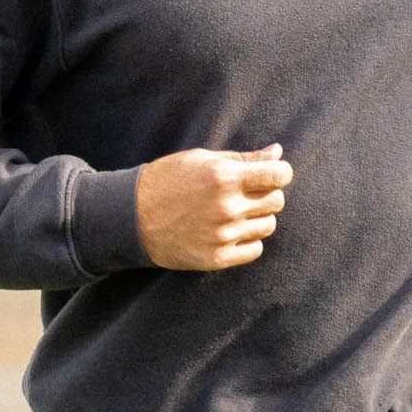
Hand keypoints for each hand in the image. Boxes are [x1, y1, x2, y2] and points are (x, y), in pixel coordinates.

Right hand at [136, 143, 293, 270]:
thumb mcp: (202, 159)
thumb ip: (243, 158)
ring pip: (268, 226)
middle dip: (268, 194)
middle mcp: (226, 207)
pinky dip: (248, 239)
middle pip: (276, 201)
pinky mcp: (216, 258)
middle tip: (247, 193)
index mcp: (223, 176)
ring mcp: (221, 235)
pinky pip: (255, 249)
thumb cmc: (168, 180)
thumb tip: (277, 153)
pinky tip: (231, 231)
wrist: (131, 217)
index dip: (279, 172)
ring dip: (258, 217)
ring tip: (235, 212)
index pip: (279, 175)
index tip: (270, 174)